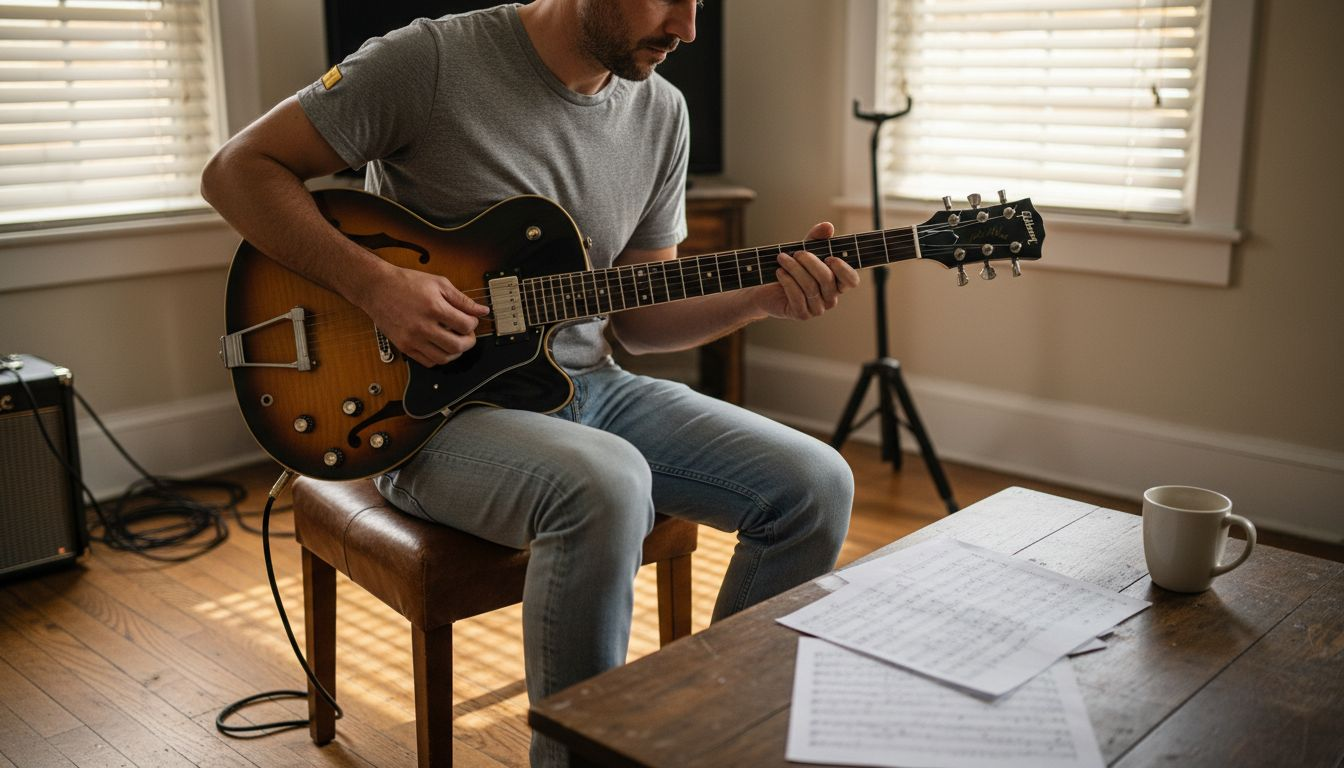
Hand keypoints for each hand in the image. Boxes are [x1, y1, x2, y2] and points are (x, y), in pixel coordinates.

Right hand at [359, 264, 489, 366]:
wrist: (377, 288)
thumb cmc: (407, 283)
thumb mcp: (438, 284)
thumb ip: (462, 299)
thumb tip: (482, 311)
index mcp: (434, 307)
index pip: (465, 325)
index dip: (473, 323)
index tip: (471, 320)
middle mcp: (423, 326)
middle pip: (457, 346)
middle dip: (469, 341)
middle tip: (468, 334)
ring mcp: (412, 339)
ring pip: (443, 358)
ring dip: (455, 352)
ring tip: (455, 341)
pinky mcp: (404, 346)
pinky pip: (427, 362)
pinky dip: (439, 358)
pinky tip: (440, 346)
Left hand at [751, 221, 859, 319]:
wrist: (767, 289)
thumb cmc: (792, 268)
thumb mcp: (804, 249)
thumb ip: (817, 238)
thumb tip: (828, 226)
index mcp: (837, 283)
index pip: (852, 280)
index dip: (843, 269)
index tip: (830, 257)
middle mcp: (830, 298)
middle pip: (827, 280)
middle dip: (810, 262)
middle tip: (797, 252)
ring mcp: (817, 308)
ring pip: (810, 287)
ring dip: (795, 269)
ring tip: (782, 258)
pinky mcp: (802, 314)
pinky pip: (798, 297)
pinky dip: (787, 282)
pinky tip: (780, 272)